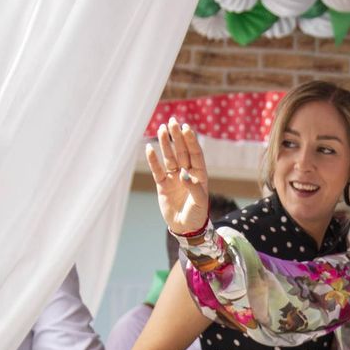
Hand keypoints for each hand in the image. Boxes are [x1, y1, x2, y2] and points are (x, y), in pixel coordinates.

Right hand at [145, 117, 209, 235]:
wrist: (185, 228)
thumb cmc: (197, 214)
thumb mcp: (200, 202)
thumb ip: (193, 187)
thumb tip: (183, 173)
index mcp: (199, 174)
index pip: (195, 154)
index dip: (190, 141)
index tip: (186, 128)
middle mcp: (186, 173)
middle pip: (181, 151)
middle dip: (177, 137)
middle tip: (173, 121)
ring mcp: (174, 178)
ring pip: (169, 157)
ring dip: (165, 144)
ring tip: (161, 129)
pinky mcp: (163, 185)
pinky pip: (157, 170)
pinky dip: (153, 160)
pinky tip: (149, 148)